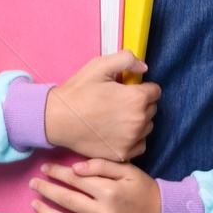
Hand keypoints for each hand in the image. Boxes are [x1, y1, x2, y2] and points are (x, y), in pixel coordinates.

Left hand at [32, 159, 162, 212]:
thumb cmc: (144, 189)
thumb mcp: (127, 170)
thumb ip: (100, 166)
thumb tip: (74, 169)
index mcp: (109, 192)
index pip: (75, 180)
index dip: (57, 172)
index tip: (45, 168)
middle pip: (66, 199)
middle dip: (47, 189)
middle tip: (33, 182)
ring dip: (46, 212)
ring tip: (34, 204)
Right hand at [44, 53, 159, 162]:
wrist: (57, 119)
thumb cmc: (77, 92)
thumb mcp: (99, 65)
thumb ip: (126, 59)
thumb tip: (144, 67)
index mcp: (136, 98)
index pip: (155, 91)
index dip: (142, 88)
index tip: (128, 90)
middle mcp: (138, 121)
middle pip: (152, 109)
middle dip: (141, 104)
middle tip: (119, 103)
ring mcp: (131, 140)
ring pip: (147, 127)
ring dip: (138, 121)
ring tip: (117, 117)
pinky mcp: (122, 154)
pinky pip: (140, 145)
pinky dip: (133, 139)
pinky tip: (118, 132)